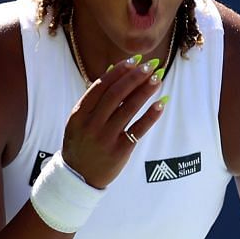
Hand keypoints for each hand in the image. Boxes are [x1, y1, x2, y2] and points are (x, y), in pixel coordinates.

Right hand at [63, 56, 166, 188]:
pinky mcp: (120, 151)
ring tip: (157, 79)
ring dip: (145, 91)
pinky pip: (138, 129)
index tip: (133, 62)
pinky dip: (150, 115)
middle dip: (134, 77)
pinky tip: (161, 104)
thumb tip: (114, 71)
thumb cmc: (81, 143)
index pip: (101, 86)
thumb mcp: (79, 120)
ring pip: (129, 108)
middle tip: (150, 67)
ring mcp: (106, 138)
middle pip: (116, 94)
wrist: (78, 176)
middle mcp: (92, 124)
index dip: (119, 71)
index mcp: (80, 113)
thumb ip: (94, 99)